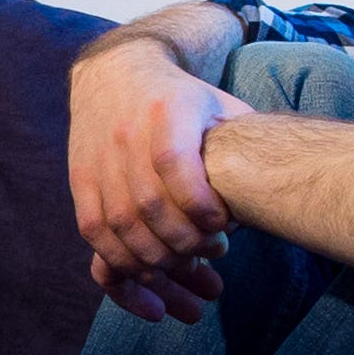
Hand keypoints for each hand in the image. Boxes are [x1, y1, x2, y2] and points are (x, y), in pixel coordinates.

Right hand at [67, 38, 253, 321]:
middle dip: (183, 241)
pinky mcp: (79, 180)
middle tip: (215, 252)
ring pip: (118, 225)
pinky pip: (94, 231)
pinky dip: (120, 262)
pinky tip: (149, 282)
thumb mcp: (220, 105)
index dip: (198, 202)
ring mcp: (98, 159)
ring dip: (154, 261)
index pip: (174, 161)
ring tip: (188, 273)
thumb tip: (274, 193)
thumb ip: (245, 144)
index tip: (225, 226)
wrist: (118, 73)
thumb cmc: (185, 99)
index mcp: (169, 109)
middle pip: (147, 203)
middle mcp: (127, 134)